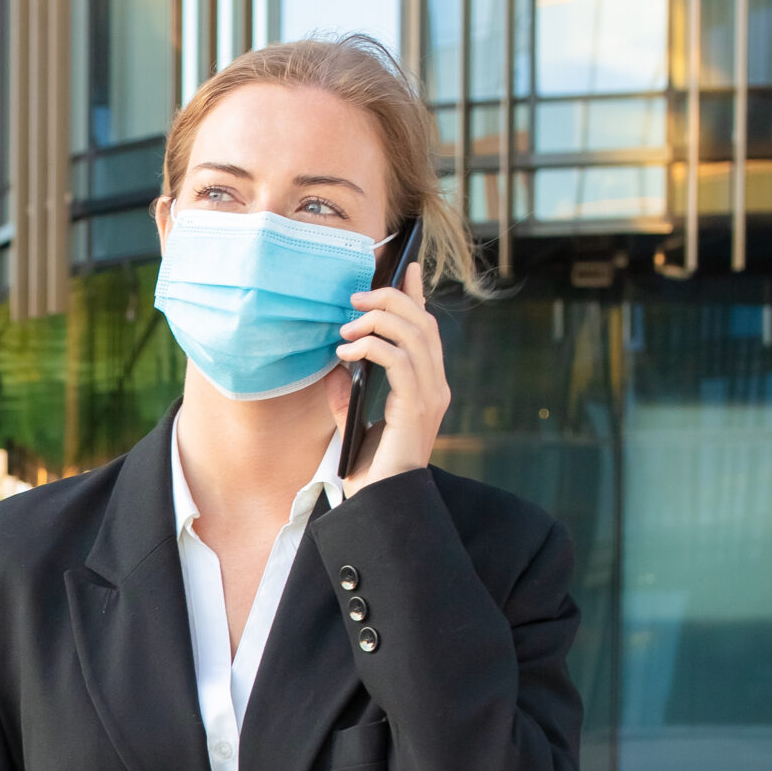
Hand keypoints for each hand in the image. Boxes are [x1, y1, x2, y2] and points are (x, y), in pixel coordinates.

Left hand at [333, 259, 449, 491]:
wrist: (379, 503)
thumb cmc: (369, 470)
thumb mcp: (353, 421)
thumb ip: (348, 392)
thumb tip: (335, 363)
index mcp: (427, 386)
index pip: (427, 329)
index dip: (417, 295)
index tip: (406, 267)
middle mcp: (436, 386)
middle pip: (423, 323)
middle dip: (390, 300)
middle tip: (354, 299)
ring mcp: (431, 396)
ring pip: (415, 335)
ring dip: (377, 321)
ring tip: (345, 328)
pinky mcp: (416, 407)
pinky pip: (399, 361)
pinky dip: (372, 348)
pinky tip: (346, 353)